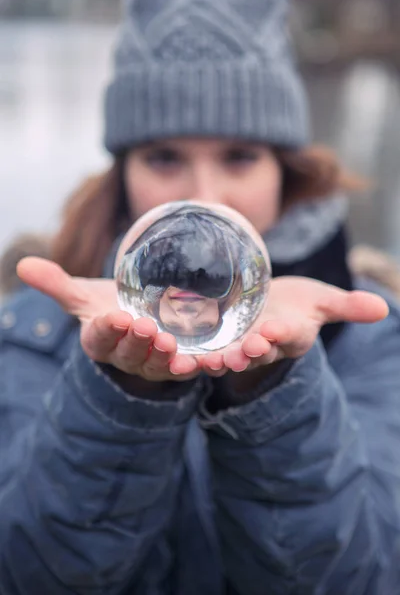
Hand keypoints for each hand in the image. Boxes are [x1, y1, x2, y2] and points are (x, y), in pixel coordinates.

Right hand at [17, 257, 199, 380]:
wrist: (139, 319)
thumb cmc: (107, 306)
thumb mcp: (83, 295)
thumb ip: (57, 283)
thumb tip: (24, 264)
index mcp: (101, 341)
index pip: (99, 337)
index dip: (107, 330)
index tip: (115, 316)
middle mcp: (126, 356)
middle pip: (130, 353)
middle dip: (137, 342)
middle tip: (146, 327)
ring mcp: (153, 363)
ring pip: (158, 364)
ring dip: (164, 356)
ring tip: (170, 342)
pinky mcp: (179, 363)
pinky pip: (188, 368)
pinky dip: (197, 367)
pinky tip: (206, 361)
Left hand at [200, 276, 388, 374]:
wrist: (268, 307)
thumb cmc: (298, 304)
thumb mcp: (322, 300)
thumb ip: (347, 306)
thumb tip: (383, 309)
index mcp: (290, 335)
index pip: (287, 337)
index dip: (280, 335)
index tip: (273, 331)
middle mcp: (264, 346)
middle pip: (255, 352)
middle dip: (247, 353)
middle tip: (237, 353)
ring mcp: (238, 346)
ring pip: (227, 357)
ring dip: (216, 361)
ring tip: (206, 361)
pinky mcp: (216, 343)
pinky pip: (203, 352)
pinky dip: (191, 357)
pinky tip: (175, 357)